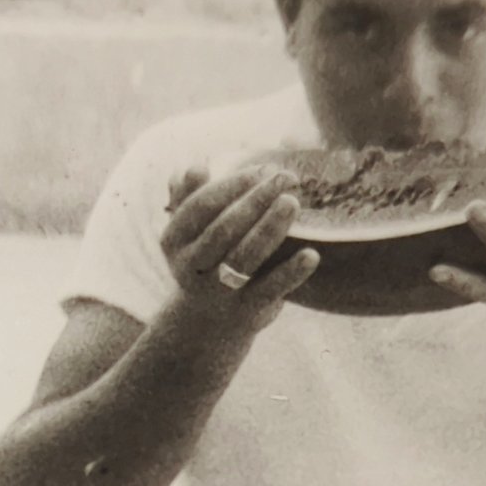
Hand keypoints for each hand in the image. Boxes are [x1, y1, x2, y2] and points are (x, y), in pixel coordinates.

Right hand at [161, 162, 318, 326]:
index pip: (201, 206)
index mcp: (174, 239)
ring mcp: (218, 290)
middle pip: (223, 230)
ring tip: (293, 202)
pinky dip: (291, 273)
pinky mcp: (247, 309)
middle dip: (255, 201)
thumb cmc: (205, 258)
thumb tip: (196, 165)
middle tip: (285, 178)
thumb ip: (188, 196)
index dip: (231, 185)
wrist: (209, 321)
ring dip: (269, 229)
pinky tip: (312, 254)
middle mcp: (191, 266)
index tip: (262, 169)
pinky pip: (270, 289)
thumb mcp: (189, 230)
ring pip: (244, 257)